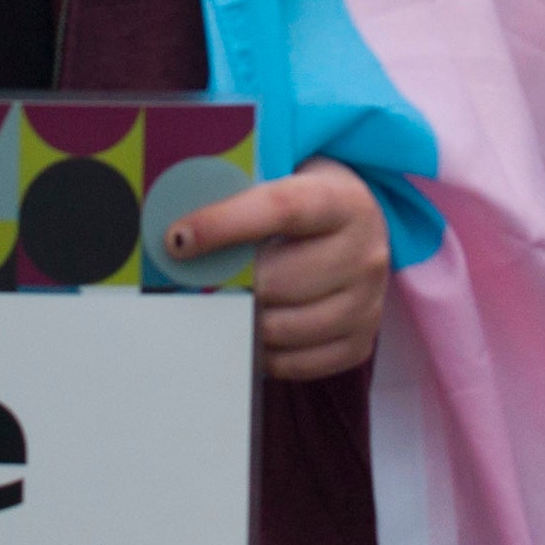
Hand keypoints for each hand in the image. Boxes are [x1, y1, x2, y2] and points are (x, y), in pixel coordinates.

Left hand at [173, 159, 391, 381]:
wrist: (355, 228)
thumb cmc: (300, 207)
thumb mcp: (280, 180)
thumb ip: (234, 196)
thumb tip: (175, 232)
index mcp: (342, 201)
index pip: (281, 208)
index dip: (225, 224)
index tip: (177, 239)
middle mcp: (365, 252)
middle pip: (279, 281)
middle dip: (231, 285)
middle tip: (200, 283)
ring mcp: (368, 302)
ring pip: (284, 328)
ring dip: (244, 323)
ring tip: (227, 306)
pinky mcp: (360, 342)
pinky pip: (298, 364)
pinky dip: (265, 354)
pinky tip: (253, 330)